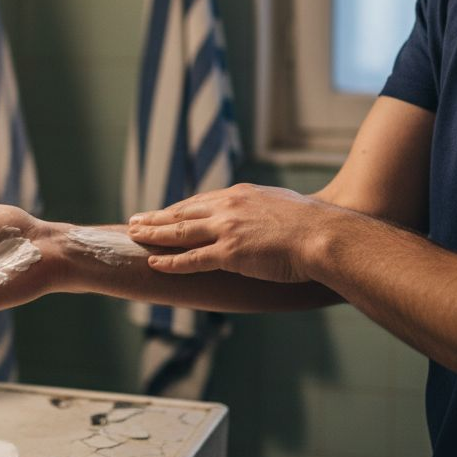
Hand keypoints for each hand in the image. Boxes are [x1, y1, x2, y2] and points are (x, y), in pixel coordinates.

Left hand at [127, 183, 336, 282]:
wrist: (323, 234)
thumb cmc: (311, 224)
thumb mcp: (281, 204)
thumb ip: (263, 209)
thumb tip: (261, 217)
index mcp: (240, 194)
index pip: (200, 202)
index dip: (177, 209)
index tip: (161, 212)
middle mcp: (228, 207)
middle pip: (182, 212)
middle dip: (155, 218)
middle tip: (133, 220)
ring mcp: (226, 229)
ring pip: (180, 232)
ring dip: (153, 234)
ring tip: (133, 236)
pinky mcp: (229, 253)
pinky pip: (192, 259)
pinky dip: (170, 261)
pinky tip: (154, 262)